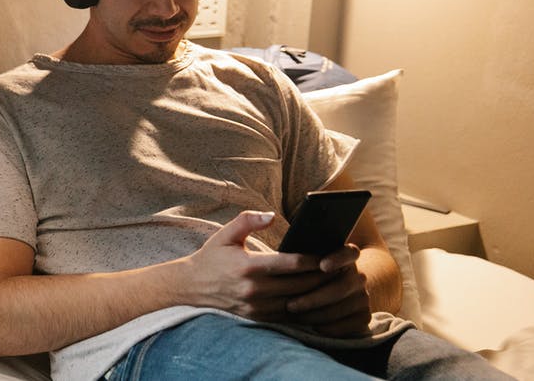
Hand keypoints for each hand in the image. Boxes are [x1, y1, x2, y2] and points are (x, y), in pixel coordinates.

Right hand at [184, 211, 326, 322]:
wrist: (191, 287)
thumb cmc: (212, 257)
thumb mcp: (225, 234)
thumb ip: (248, 220)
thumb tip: (271, 215)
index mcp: (248, 267)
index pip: (290, 264)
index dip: (314, 260)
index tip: (329, 255)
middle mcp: (254, 290)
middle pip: (300, 285)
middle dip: (323, 278)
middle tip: (341, 269)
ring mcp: (257, 307)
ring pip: (298, 303)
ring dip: (318, 295)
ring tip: (335, 285)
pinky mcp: (258, 318)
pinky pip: (290, 317)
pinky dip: (306, 309)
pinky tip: (318, 300)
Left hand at [285, 244, 372, 336]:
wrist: (332, 290)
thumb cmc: (305, 270)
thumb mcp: (301, 253)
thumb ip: (290, 243)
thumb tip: (270, 219)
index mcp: (346, 256)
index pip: (350, 253)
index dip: (338, 258)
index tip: (322, 265)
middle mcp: (358, 275)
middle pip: (341, 286)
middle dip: (314, 297)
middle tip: (290, 304)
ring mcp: (363, 295)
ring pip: (342, 306)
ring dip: (317, 313)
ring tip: (294, 316)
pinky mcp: (363, 315)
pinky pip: (351, 324)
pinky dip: (332, 327)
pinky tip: (313, 327)